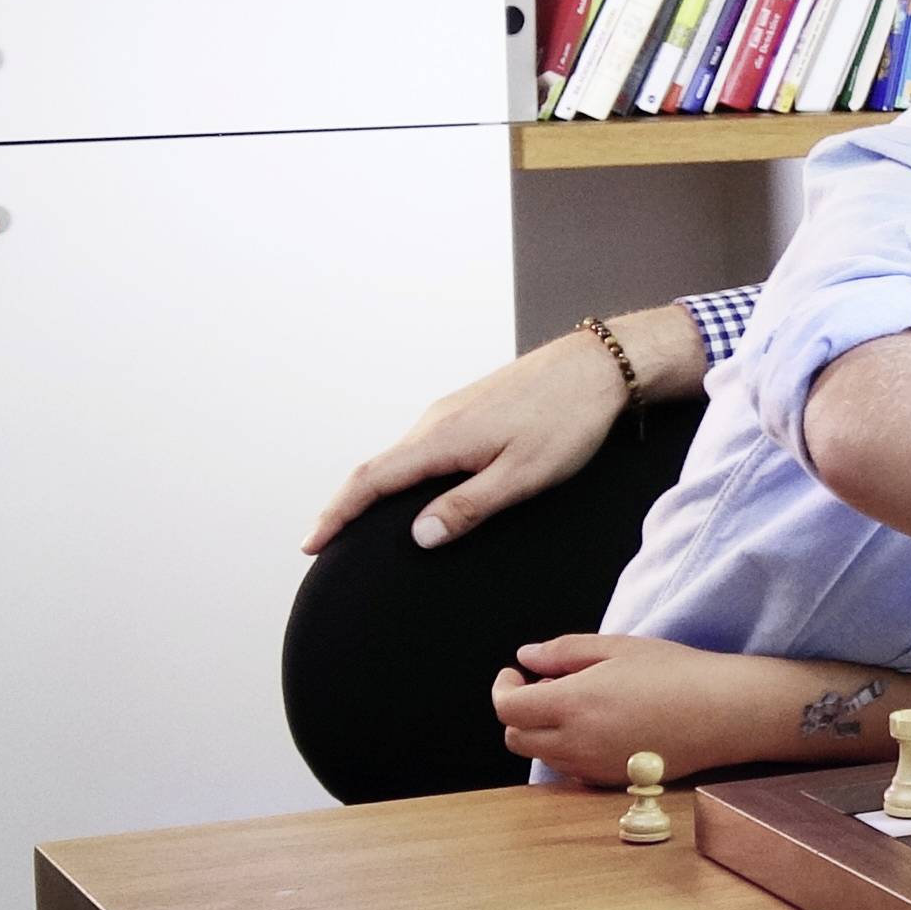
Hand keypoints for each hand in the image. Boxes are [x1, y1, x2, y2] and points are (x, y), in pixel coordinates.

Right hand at [300, 331, 628, 553]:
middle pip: (378, 468)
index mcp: (442, 438)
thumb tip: (418, 536)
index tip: (310, 544)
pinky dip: (406, 473)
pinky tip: (415, 490)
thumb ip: (469, 507)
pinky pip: (424, 445)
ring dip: (377, 489)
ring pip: (401, 455)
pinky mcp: (472, 408)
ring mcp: (453, 410)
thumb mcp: (523, 475)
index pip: (371, 481)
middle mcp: (437, 420)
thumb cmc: (569, 421)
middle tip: (326, 542)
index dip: (336, 515)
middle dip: (347, 506)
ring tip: (361, 523)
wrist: (601, 365)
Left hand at [491, 634, 765, 784]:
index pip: (508, 708)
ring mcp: (593, 767)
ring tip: (578, 703)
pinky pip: (571, 770)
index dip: (503, 689)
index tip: (515, 674)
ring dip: (543, 731)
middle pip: (516, 738)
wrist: (723, 713)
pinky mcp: (611, 782)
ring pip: (542, 756)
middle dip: (519, 712)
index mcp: (572, 704)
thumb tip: (526, 657)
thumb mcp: (617, 648)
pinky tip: (598, 726)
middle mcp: (575, 743)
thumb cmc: (676, 673)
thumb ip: (564, 652)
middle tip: (545, 686)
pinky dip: (568, 749)